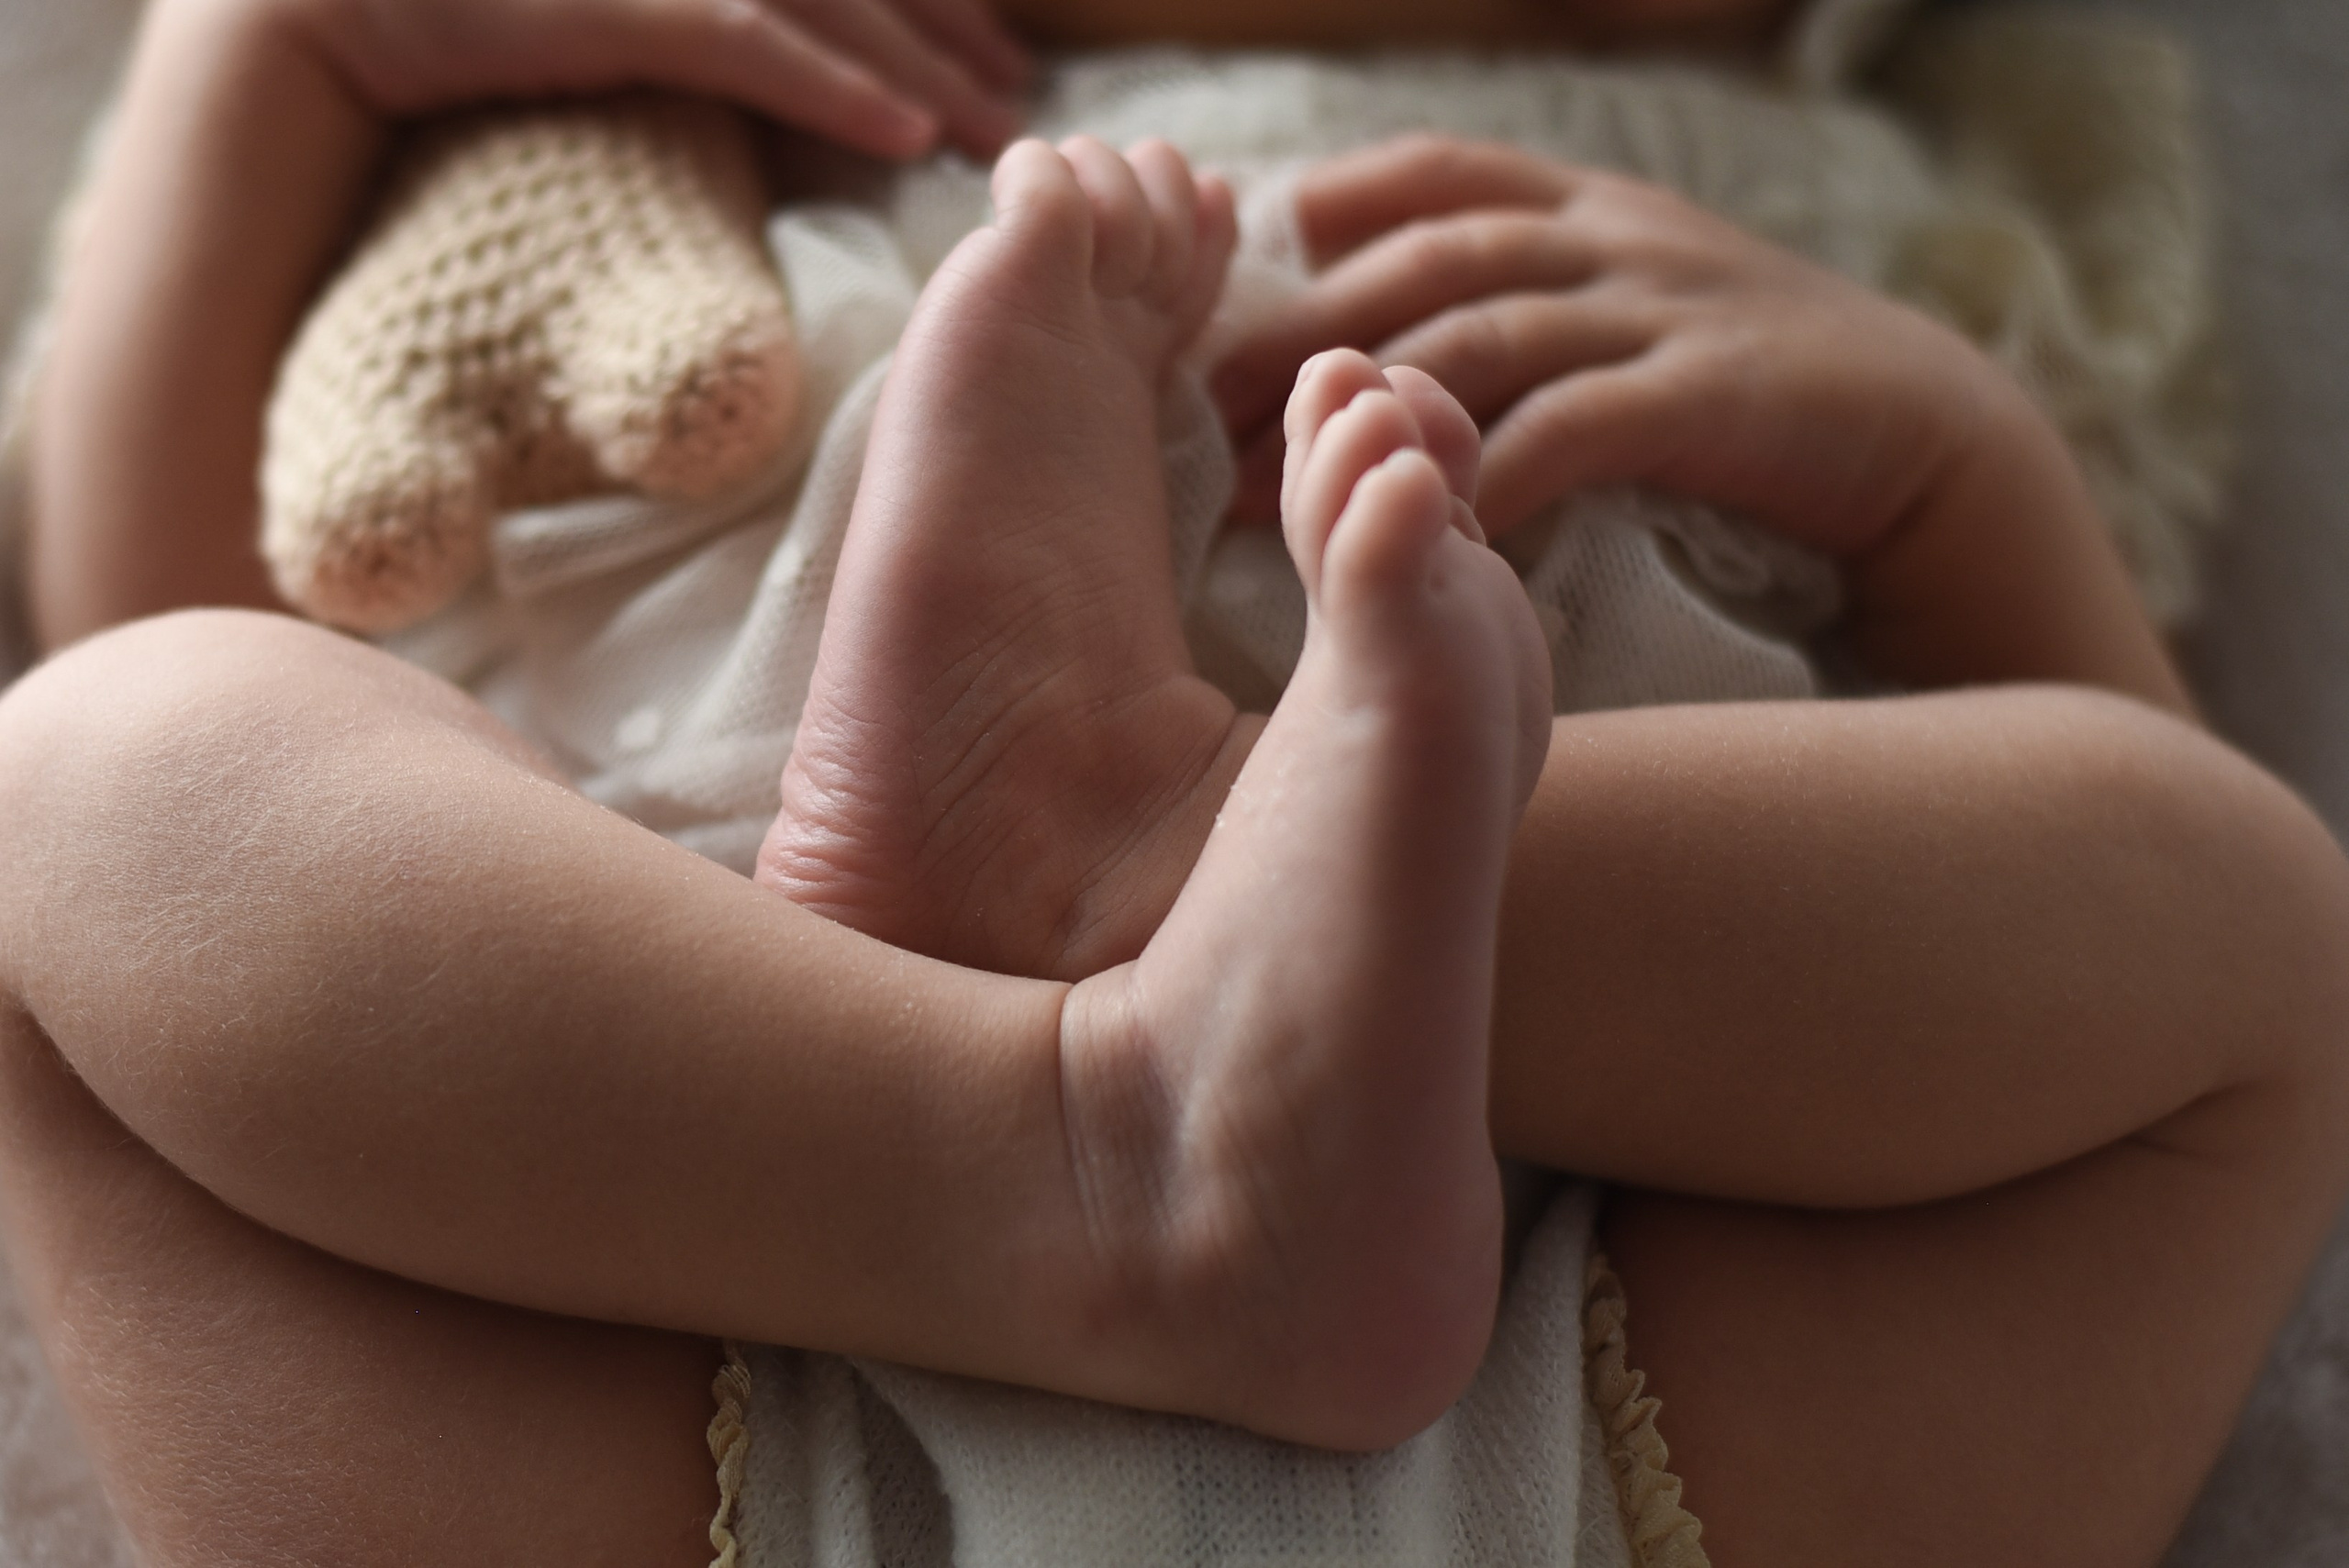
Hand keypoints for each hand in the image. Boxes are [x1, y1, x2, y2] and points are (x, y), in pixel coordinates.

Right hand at [260, 0, 1032, 157]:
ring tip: (997, 128)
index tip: (992, 53)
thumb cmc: (450, 35)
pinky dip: (829, 89)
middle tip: (1017, 100)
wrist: (297, 26)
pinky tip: (905, 136)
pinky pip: (736, 44)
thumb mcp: (604, 22)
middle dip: (945, 30)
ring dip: (920, 67)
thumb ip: (694, 24)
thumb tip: (786, 67)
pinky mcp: (593, 3)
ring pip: (813, 0)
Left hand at [1212, 136, 2016, 558]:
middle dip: (1308, 331)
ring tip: (1271, 486)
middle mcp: (1620, 239)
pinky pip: (1573, 425)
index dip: (1344, 199)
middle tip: (1207, 403)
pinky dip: (1491, 472)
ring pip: (1482, 334)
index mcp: (1598, 209)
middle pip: (1429, 260)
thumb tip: (1406, 347)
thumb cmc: (1758, 398)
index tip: (1251, 259)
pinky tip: (1426, 524)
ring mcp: (1666, 309)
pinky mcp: (1708, 394)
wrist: (1929, 440)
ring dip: (1367, 411)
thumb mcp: (1647, 313)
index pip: (1448, 172)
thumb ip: (1542, 305)